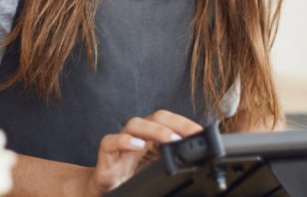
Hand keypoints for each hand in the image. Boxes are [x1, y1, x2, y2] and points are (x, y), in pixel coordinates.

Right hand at [82, 110, 202, 196]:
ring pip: (135, 124)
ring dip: (155, 130)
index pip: (169, 122)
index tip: (203, 133)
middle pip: (155, 118)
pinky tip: (136, 145)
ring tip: (171, 139)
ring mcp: (120, 145)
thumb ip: (171, 164)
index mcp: (151, 139)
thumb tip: (198, 166)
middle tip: (192, 135)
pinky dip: (123, 141)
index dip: (186, 124)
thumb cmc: (129, 179)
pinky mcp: (106, 157)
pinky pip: (110, 142)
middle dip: (176, 123)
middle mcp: (137, 137)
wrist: (102, 191)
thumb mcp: (156, 172)